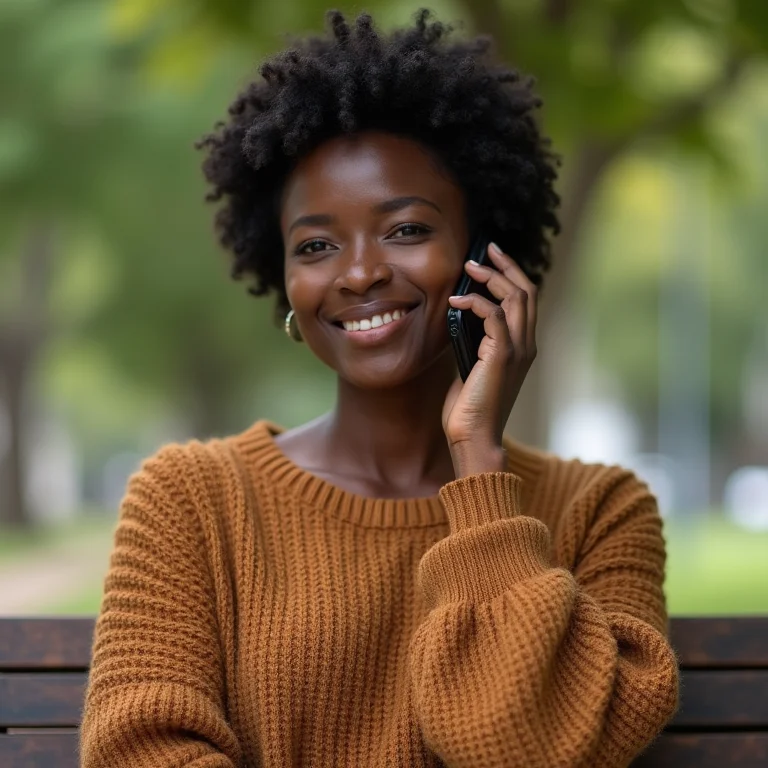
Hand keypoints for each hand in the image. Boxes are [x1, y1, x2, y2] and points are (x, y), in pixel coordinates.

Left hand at [442, 242, 537, 477]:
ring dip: (492, 277)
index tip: (492, 258)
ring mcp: (517, 350)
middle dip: (506, 265)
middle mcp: (526, 346)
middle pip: (527, 291)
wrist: (474, 436)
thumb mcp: (472, 367)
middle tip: (485, 249)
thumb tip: (458, 318)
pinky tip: (456, 300)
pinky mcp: (501, 356)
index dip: (512, 275)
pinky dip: (476, 301)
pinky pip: (495, 315)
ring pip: (516, 297)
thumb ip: (473, 343)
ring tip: (470, 267)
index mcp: (523, 348)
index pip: (527, 301)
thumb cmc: (469, 408)